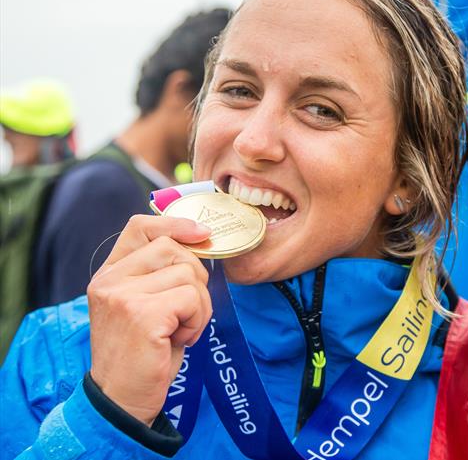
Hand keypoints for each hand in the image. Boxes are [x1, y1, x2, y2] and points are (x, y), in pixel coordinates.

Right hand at [87, 215, 211, 425]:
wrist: (123, 400)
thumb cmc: (143, 354)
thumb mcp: (146, 306)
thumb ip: (161, 274)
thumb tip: (202, 239)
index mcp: (109, 274)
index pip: (141, 226)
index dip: (176, 224)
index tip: (203, 234)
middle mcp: (110, 280)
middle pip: (174, 248)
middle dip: (196, 278)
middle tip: (186, 313)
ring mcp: (122, 295)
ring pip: (188, 273)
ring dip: (198, 305)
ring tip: (179, 329)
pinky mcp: (141, 313)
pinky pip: (192, 298)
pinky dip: (197, 320)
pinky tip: (180, 339)